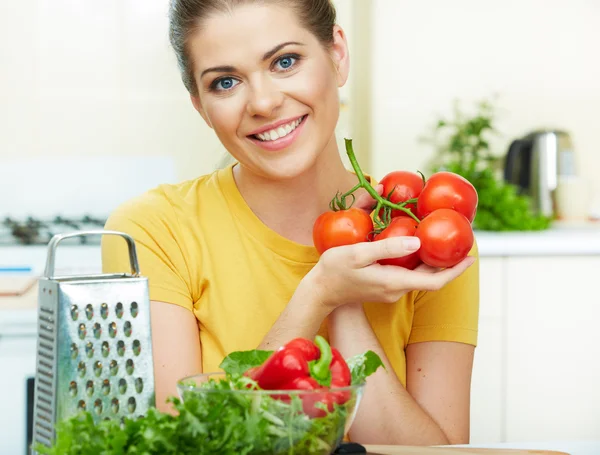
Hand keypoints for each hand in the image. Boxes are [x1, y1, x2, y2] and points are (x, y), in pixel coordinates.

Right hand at [305, 184, 475, 310]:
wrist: (319, 291)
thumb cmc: (334, 270)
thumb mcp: (358, 253)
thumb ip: (387, 248)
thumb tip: (418, 241)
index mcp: (394, 282)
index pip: (435, 282)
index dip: (455, 271)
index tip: (471, 258)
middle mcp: (396, 290)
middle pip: (431, 280)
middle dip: (449, 265)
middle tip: (461, 245)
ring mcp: (390, 291)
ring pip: (420, 278)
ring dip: (435, 264)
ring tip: (445, 244)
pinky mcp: (384, 288)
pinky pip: (409, 276)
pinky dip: (419, 264)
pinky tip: (420, 249)